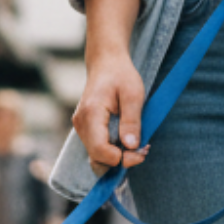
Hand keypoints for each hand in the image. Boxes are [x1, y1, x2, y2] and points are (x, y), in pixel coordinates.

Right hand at [73, 49, 149, 173]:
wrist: (105, 63)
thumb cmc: (121, 75)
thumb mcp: (133, 94)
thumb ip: (131, 121)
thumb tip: (131, 146)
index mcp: (90, 114)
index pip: (99, 150)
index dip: (120, 158)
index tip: (141, 151)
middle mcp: (81, 125)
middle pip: (96, 159)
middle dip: (120, 161)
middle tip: (143, 150)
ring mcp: (81, 129)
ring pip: (97, 157)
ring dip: (118, 157)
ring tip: (138, 145)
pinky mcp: (86, 131)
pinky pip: (98, 149)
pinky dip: (113, 151)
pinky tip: (128, 140)